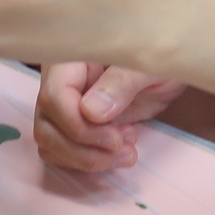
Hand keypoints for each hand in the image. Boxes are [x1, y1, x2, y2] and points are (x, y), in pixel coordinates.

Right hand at [34, 63, 187, 171]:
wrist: (167, 66)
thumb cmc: (159, 54)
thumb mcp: (148, 65)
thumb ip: (121, 83)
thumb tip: (90, 111)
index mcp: (72, 56)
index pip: (54, 97)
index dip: (78, 126)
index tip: (113, 139)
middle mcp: (59, 78)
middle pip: (46, 125)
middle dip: (84, 148)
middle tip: (123, 146)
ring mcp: (63, 101)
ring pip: (49, 142)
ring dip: (86, 158)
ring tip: (126, 150)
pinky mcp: (72, 121)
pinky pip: (61, 150)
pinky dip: (87, 159)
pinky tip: (118, 150)